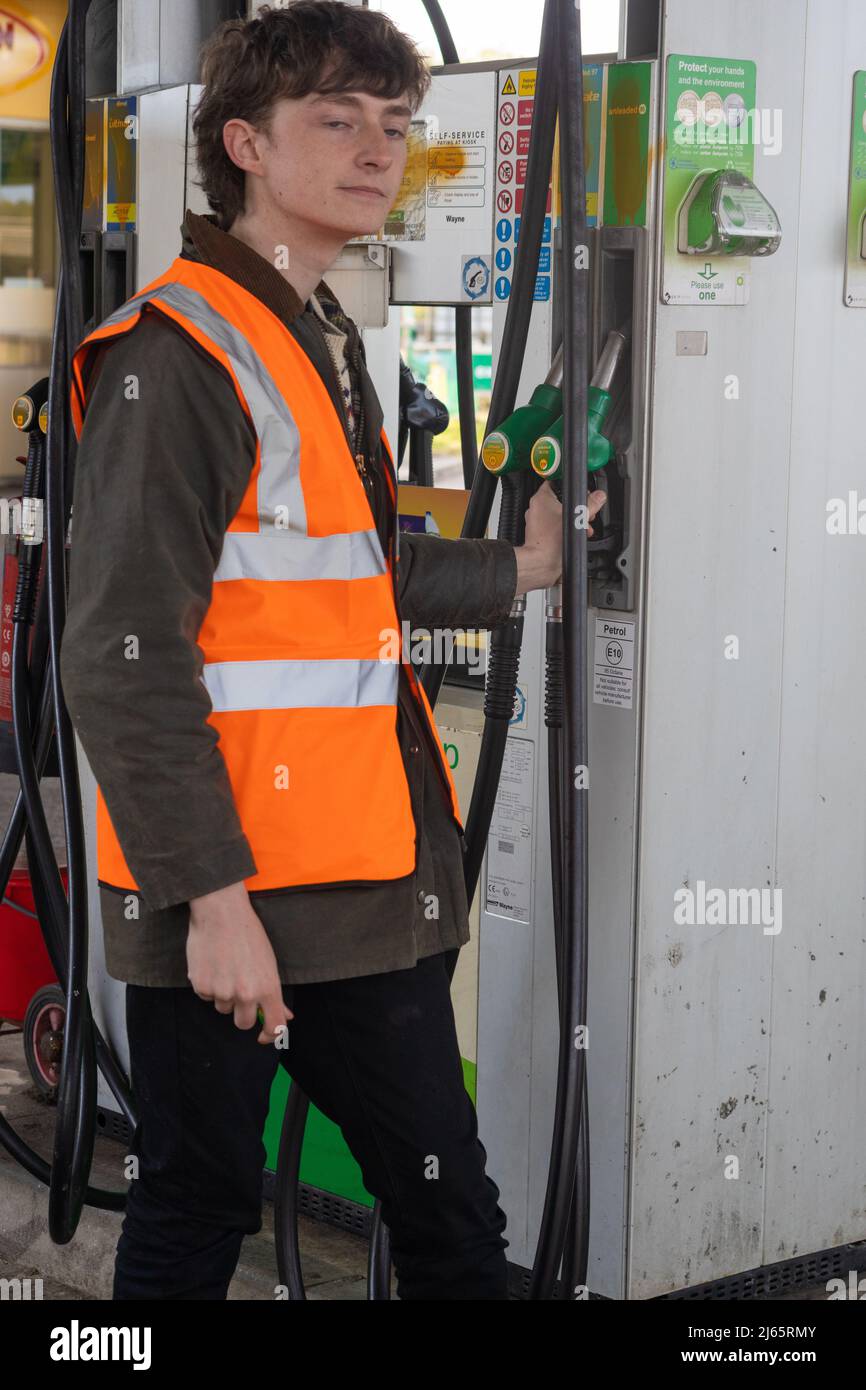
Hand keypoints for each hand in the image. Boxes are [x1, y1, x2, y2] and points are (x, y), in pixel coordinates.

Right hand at [186, 880, 293, 1044]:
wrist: (221, 912)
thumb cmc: (248, 933)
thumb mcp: (269, 963)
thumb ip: (274, 992)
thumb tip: (285, 1015)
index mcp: (268, 987)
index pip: (274, 1026)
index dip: (269, 1035)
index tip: (263, 1036)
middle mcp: (246, 994)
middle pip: (243, 1023)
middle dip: (242, 1012)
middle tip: (239, 991)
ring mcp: (223, 992)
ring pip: (223, 1008)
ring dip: (223, 995)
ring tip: (225, 967)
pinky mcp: (202, 986)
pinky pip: (205, 996)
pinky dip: (208, 985)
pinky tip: (212, 964)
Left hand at [515, 482, 607, 591]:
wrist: (541, 563)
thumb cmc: (550, 541)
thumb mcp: (577, 518)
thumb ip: (590, 504)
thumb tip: (599, 496)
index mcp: (541, 498)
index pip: (556, 481)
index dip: (571, 485)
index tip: (581, 491)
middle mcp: (537, 509)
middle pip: (561, 500)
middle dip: (577, 507)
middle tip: (586, 513)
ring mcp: (539, 522)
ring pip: (560, 514)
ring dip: (575, 520)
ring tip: (584, 527)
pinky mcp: (542, 535)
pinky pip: (557, 526)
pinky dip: (568, 529)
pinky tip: (577, 535)